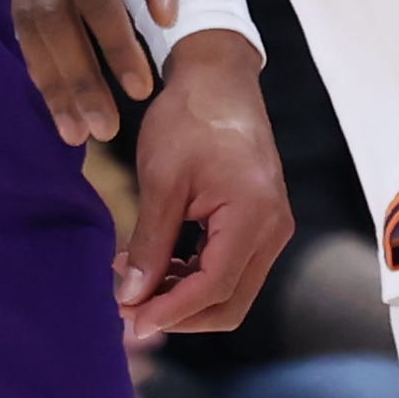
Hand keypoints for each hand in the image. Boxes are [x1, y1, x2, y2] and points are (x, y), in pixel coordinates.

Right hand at [11, 0, 207, 144]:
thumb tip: (164, 21)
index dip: (112, 47)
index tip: (139, 88)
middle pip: (50, 15)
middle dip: (72, 80)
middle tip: (99, 133)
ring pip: (24, 11)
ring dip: (46, 73)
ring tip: (72, 125)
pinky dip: (34, 42)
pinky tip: (54, 77)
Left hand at [115, 32, 296, 344]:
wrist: (219, 78)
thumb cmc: (190, 118)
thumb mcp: (161, 179)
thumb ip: (150, 243)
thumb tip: (131, 297)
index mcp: (253, 215)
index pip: (215, 288)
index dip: (169, 312)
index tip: (127, 319)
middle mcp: (272, 228)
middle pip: (229, 303)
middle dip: (177, 314)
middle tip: (126, 307)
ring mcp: (270, 226)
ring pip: (230, 291)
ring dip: (182, 297)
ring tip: (132, 280)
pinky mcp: (259, 222)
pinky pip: (230, 268)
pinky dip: (193, 277)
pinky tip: (156, 263)